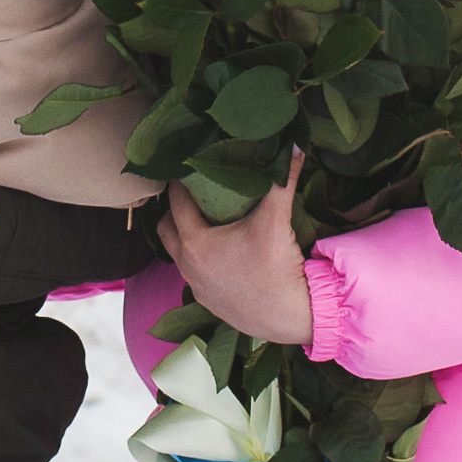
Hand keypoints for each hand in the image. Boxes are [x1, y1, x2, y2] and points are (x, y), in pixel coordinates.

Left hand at [157, 151, 312, 346]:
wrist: (293, 317)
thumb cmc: (278, 268)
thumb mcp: (276, 220)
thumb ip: (282, 180)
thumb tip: (296, 144)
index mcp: (195, 243)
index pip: (176, 202)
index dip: (180, 182)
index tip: (188, 168)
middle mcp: (188, 266)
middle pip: (166, 229)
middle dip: (174, 210)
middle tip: (193, 193)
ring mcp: (197, 288)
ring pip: (178, 254)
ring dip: (185, 236)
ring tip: (204, 219)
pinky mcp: (209, 303)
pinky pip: (193, 274)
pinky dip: (199, 259)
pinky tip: (219, 252)